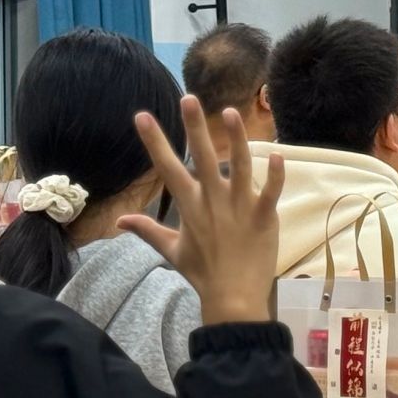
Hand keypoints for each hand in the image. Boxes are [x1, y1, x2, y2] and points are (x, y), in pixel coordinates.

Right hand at [118, 96, 285, 325]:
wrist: (233, 299)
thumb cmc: (203, 273)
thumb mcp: (172, 251)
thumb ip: (148, 231)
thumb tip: (119, 221)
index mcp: (190, 207)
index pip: (168, 168)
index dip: (155, 142)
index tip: (143, 116)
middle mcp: (213, 202)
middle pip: (204, 158)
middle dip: (195, 127)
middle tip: (189, 98)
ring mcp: (239, 209)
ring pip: (239, 167)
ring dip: (237, 139)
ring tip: (231, 112)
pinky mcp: (264, 218)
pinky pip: (270, 193)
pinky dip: (275, 176)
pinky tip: (278, 154)